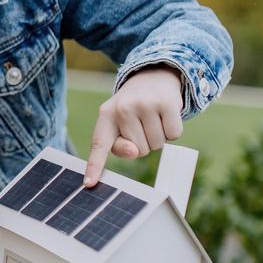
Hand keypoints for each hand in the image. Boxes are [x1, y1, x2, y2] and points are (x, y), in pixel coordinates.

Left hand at [84, 65, 183, 185]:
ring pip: (157, 145)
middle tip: (142, 123)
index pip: (99, 145)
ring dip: (158, 137)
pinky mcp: (166, 103)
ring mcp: (144, 104)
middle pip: (139, 151)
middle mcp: (122, 108)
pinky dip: (172, 131)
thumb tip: (134, 151)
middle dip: (144, 142)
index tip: (89, 184)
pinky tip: (165, 115)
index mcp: (105, 116)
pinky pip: (173, 136)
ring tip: (152, 118)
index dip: (94, 166)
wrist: (152, 78)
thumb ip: (120, 145)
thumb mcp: (120, 124)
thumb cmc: (133, 108)